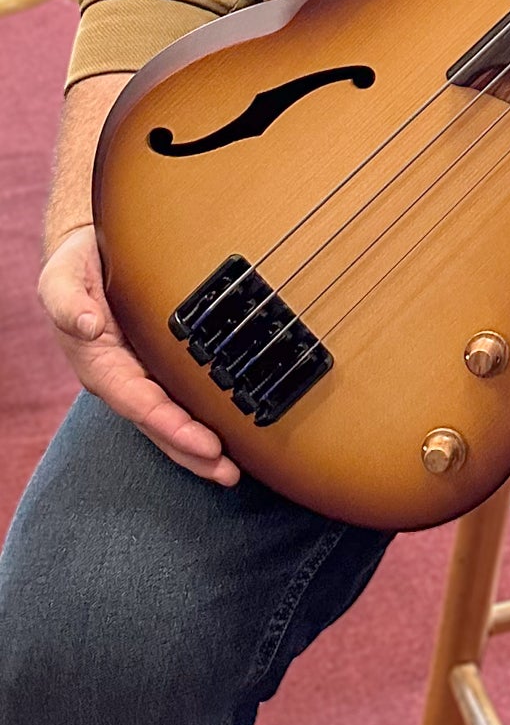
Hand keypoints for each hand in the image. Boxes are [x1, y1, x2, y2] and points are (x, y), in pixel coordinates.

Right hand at [39, 224, 239, 485]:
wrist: (86, 249)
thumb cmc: (75, 266)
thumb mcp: (63, 278)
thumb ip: (69, 302)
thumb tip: (87, 325)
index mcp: (101, 364)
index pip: (140, 404)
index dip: (172, 427)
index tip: (206, 446)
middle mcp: (122, 376)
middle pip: (159, 424)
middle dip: (191, 453)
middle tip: (228, 474)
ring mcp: (140, 371)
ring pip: (171, 416)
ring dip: (199, 445)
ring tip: (231, 469)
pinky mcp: (157, 360)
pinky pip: (180, 394)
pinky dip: (201, 415)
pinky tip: (227, 429)